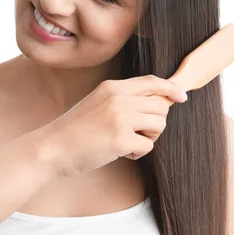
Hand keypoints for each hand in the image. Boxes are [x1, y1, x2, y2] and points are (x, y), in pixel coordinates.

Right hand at [38, 74, 187, 178]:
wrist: (52, 148)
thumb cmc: (74, 130)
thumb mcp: (97, 103)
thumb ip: (122, 100)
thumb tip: (157, 104)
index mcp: (112, 87)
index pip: (152, 81)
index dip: (171, 88)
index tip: (181, 97)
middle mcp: (118, 98)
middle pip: (161, 106)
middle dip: (155, 123)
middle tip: (138, 133)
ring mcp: (120, 118)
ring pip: (159, 125)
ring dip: (149, 137)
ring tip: (127, 142)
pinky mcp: (120, 139)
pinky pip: (148, 146)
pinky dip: (137, 152)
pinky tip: (120, 153)